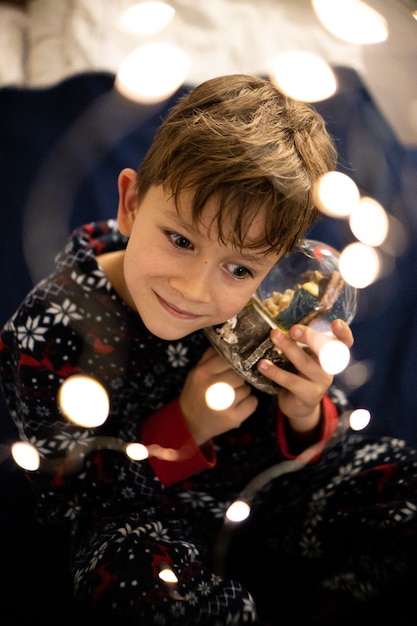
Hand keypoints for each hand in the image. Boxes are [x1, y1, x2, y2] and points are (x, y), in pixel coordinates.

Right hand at [180, 347, 257, 445]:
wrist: (189, 422)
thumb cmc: (195, 393)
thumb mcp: (196, 372)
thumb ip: (210, 356)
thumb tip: (228, 341)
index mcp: (203, 373)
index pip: (229, 360)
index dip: (235, 362)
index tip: (237, 365)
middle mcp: (213, 388)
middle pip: (240, 375)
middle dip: (239, 379)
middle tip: (232, 384)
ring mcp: (224, 405)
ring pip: (247, 388)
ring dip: (244, 391)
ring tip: (232, 395)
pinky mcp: (233, 418)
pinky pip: (253, 402)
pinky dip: (249, 403)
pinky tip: (238, 405)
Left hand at [257, 319, 352, 438]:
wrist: (298, 405)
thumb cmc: (300, 373)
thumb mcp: (305, 356)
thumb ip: (300, 341)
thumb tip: (280, 320)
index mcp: (331, 355)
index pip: (344, 343)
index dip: (343, 333)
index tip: (335, 322)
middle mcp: (330, 368)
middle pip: (325, 350)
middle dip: (309, 337)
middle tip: (293, 328)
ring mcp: (321, 383)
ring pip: (305, 363)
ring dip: (289, 348)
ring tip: (274, 336)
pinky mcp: (308, 395)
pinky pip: (290, 381)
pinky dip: (275, 372)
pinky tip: (262, 365)